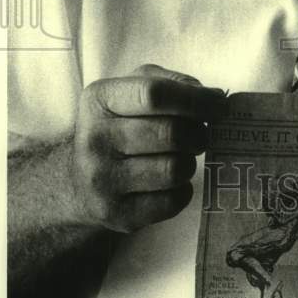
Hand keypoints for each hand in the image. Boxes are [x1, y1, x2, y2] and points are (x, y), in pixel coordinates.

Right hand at [69, 63, 226, 232]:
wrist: (79, 179)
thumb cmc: (120, 123)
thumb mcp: (134, 89)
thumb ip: (172, 83)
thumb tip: (214, 97)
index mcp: (99, 99)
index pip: (155, 94)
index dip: (196, 99)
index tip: (219, 105)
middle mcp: (94, 139)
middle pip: (170, 133)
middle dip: (198, 133)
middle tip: (199, 134)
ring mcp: (102, 180)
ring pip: (175, 169)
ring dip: (189, 162)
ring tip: (180, 156)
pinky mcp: (115, 214)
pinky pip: (172, 202)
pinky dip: (183, 190)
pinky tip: (170, 182)